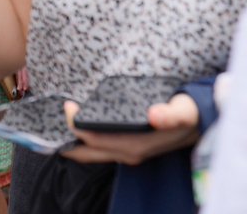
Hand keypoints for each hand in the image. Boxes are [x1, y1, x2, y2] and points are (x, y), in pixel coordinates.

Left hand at [62, 95, 199, 164]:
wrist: (201, 124)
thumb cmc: (188, 114)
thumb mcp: (184, 111)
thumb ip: (172, 114)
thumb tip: (155, 116)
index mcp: (135, 145)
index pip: (92, 139)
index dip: (74, 124)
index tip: (69, 104)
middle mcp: (128, 153)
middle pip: (85, 152)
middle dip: (65, 138)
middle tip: (57, 113)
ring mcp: (127, 153)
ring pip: (90, 153)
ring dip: (72, 141)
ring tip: (60, 121)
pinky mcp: (128, 150)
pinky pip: (98, 150)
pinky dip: (82, 142)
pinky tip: (75, 127)